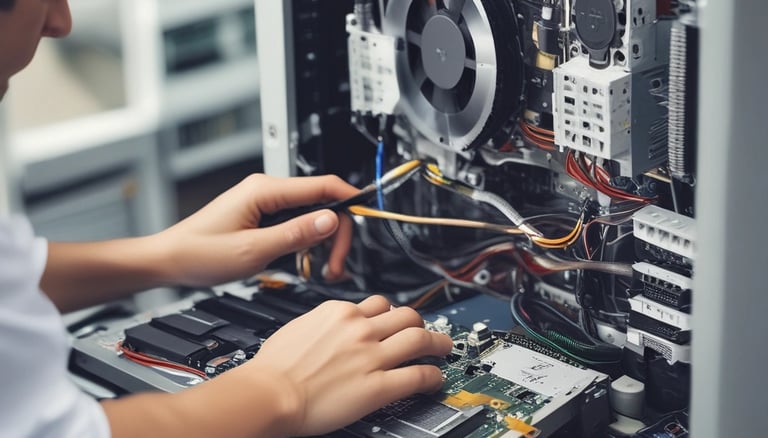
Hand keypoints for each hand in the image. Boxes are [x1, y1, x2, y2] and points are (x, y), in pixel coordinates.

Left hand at [157, 173, 358, 285]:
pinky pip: (297, 225)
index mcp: (265, 191)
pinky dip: (306, 245)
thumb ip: (295, 234)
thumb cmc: (199, 253)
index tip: (369, 215)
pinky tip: (305, 264)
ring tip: (321, 271)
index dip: (349, 200)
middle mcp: (267, 192)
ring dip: (322, 243)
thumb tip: (329, 220)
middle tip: (334, 266)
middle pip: (321, 204)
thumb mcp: (253, 250)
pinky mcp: (263, 218)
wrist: (169, 261)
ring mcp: (265, 204)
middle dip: (335, 234)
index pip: (322, 186)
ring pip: (311, 217)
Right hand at [240, 295, 452, 435]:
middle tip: (426, 331)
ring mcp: (371, 356)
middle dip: (420, 322)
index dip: (392, 313)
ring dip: (437, 343)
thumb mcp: (298, 328)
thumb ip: (323, 325)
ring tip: (444, 348)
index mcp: (339, 312)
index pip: (378, 303)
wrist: (267, 393)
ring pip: (419, 339)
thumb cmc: (273, 367)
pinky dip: (432, 376)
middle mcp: (359, 329)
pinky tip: (434, 379)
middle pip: (405, 315)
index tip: (396, 320)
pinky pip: (417, 375)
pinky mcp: (377, 386)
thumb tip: (332, 328)